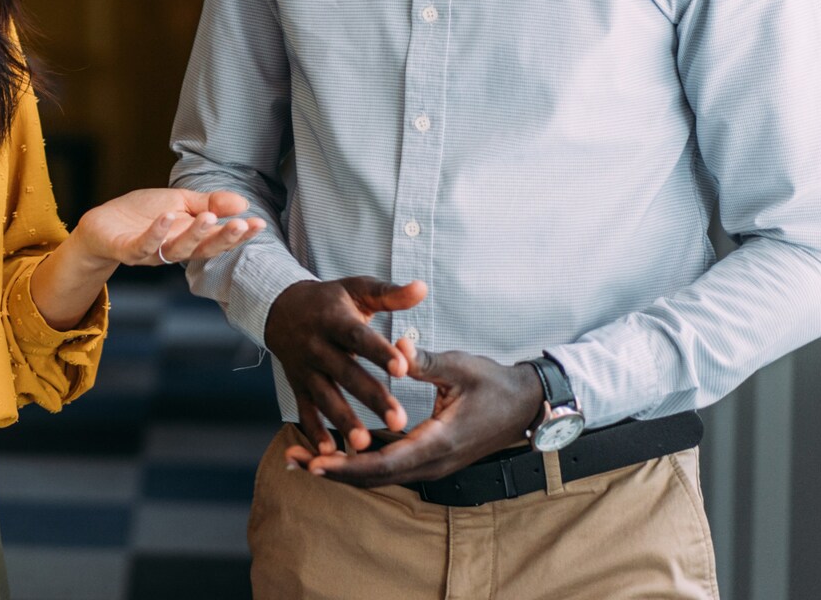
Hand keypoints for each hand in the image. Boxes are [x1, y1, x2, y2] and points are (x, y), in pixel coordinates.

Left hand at [72, 188, 260, 268]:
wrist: (102, 224)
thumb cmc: (142, 215)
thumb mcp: (179, 202)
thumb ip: (209, 203)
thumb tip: (244, 203)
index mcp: (190, 238)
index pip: (219, 239)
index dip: (238, 235)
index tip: (259, 224)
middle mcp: (174, 249)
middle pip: (203, 249)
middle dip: (223, 238)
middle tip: (240, 224)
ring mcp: (152, 252)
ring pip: (177, 249)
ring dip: (194, 235)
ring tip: (208, 217)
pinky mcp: (128, 250)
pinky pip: (144, 245)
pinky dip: (156, 232)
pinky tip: (167, 217)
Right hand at [266, 276, 423, 458]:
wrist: (279, 309)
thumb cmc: (329, 300)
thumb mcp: (356, 289)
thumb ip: (389, 294)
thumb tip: (421, 288)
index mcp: (334, 320)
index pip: (358, 337)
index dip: (379, 352)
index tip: (403, 368)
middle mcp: (317, 346)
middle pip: (346, 373)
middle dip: (372, 398)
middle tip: (399, 421)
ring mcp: (304, 368)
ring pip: (325, 397)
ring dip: (343, 421)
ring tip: (365, 445)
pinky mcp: (296, 385)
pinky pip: (305, 411)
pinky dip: (315, 432)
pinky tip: (331, 453)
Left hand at [299, 343, 542, 486]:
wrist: (525, 405)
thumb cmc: (494, 384)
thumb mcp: (460, 367)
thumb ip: (424, 360)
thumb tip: (393, 344)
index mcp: (439, 442)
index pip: (385, 462)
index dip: (348, 464)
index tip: (316, 462)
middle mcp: (433, 462)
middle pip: (375, 476)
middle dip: (334, 471)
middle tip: (294, 461)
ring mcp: (431, 464)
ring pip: (379, 475)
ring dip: (342, 469)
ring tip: (301, 459)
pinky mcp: (429, 458)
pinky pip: (388, 466)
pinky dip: (359, 462)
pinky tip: (333, 454)